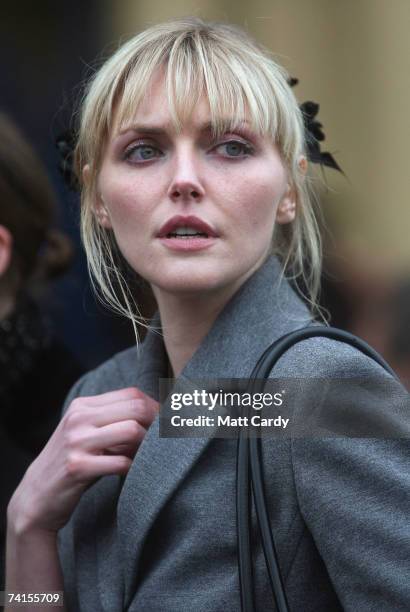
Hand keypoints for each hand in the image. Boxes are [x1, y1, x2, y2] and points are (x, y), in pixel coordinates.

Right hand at [8, 387, 158, 534]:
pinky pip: (121, 462)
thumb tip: (157, 416)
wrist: (36, 496)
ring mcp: (76, 442)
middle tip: (164, 440)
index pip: (131, 393)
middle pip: (136, 408)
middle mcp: (79, 418)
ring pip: (132, 431)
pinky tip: (131, 472)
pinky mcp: (77, 467)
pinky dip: (133, 467)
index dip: (155, 407)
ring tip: (145, 457)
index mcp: (83, 405)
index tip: (166, 422)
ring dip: (146, 446)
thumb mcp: (86, 433)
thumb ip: (112, 420)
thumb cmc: (72, 463)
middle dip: (157, 423)